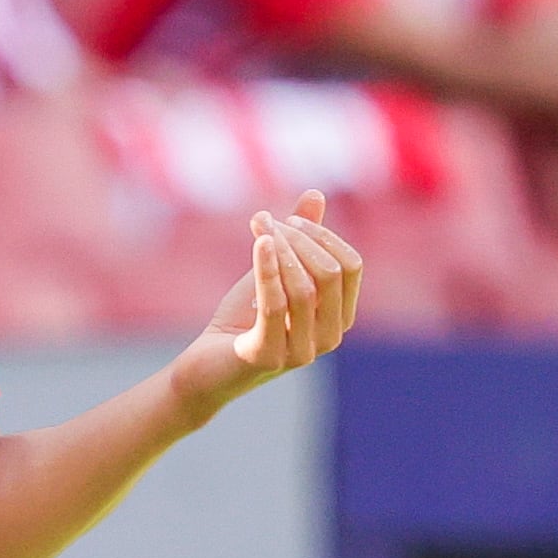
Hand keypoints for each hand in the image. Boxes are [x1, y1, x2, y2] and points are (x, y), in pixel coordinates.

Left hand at [175, 191, 363, 406]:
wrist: (207, 363)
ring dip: (279, 249)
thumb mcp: (276, 271)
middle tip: (264, 221)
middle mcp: (329, 338)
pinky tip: (259, 243)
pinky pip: (276, 306)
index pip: (351, 266)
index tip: (288, 220)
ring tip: (257, 228)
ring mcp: (302, 352)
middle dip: (298, 238)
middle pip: (330, 274)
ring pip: (304, 289)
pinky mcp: (269, 358)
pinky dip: (267, 269)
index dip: (322, 235)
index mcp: (339, 316)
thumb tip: (316, 194)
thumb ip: (301, 238)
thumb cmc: (246, 317)